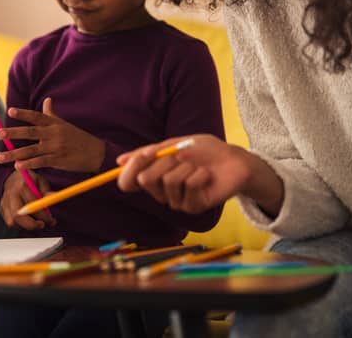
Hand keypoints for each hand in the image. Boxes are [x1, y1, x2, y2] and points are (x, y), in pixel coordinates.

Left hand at [0, 97, 105, 171]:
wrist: (96, 152)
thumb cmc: (78, 137)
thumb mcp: (65, 124)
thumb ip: (52, 114)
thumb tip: (47, 100)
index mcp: (54, 123)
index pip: (36, 116)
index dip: (23, 114)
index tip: (9, 111)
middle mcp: (54, 134)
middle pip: (30, 132)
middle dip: (13, 133)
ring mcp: (55, 147)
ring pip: (31, 150)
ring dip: (14, 154)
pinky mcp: (58, 160)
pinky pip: (40, 162)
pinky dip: (29, 164)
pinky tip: (18, 166)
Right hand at [0, 169, 55, 230]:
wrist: (14, 177)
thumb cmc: (29, 180)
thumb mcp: (41, 181)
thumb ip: (46, 191)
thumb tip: (52, 197)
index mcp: (21, 185)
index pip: (32, 205)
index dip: (43, 215)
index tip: (51, 220)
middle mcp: (11, 194)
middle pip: (17, 216)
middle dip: (32, 225)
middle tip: (42, 225)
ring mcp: (4, 202)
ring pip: (12, 222)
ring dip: (26, 226)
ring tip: (35, 222)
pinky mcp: (2, 209)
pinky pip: (9, 222)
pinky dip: (20, 225)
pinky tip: (28, 220)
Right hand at [116, 134, 283, 215]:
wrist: (232, 160)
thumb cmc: (203, 151)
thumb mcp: (173, 144)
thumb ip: (148, 153)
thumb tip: (119, 161)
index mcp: (153, 176)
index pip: (127, 183)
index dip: (130, 170)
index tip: (144, 154)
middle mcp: (161, 192)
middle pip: (145, 180)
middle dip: (164, 161)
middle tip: (181, 155)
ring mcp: (176, 201)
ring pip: (168, 181)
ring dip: (186, 166)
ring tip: (198, 166)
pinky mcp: (192, 207)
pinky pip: (187, 186)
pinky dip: (199, 174)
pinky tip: (207, 176)